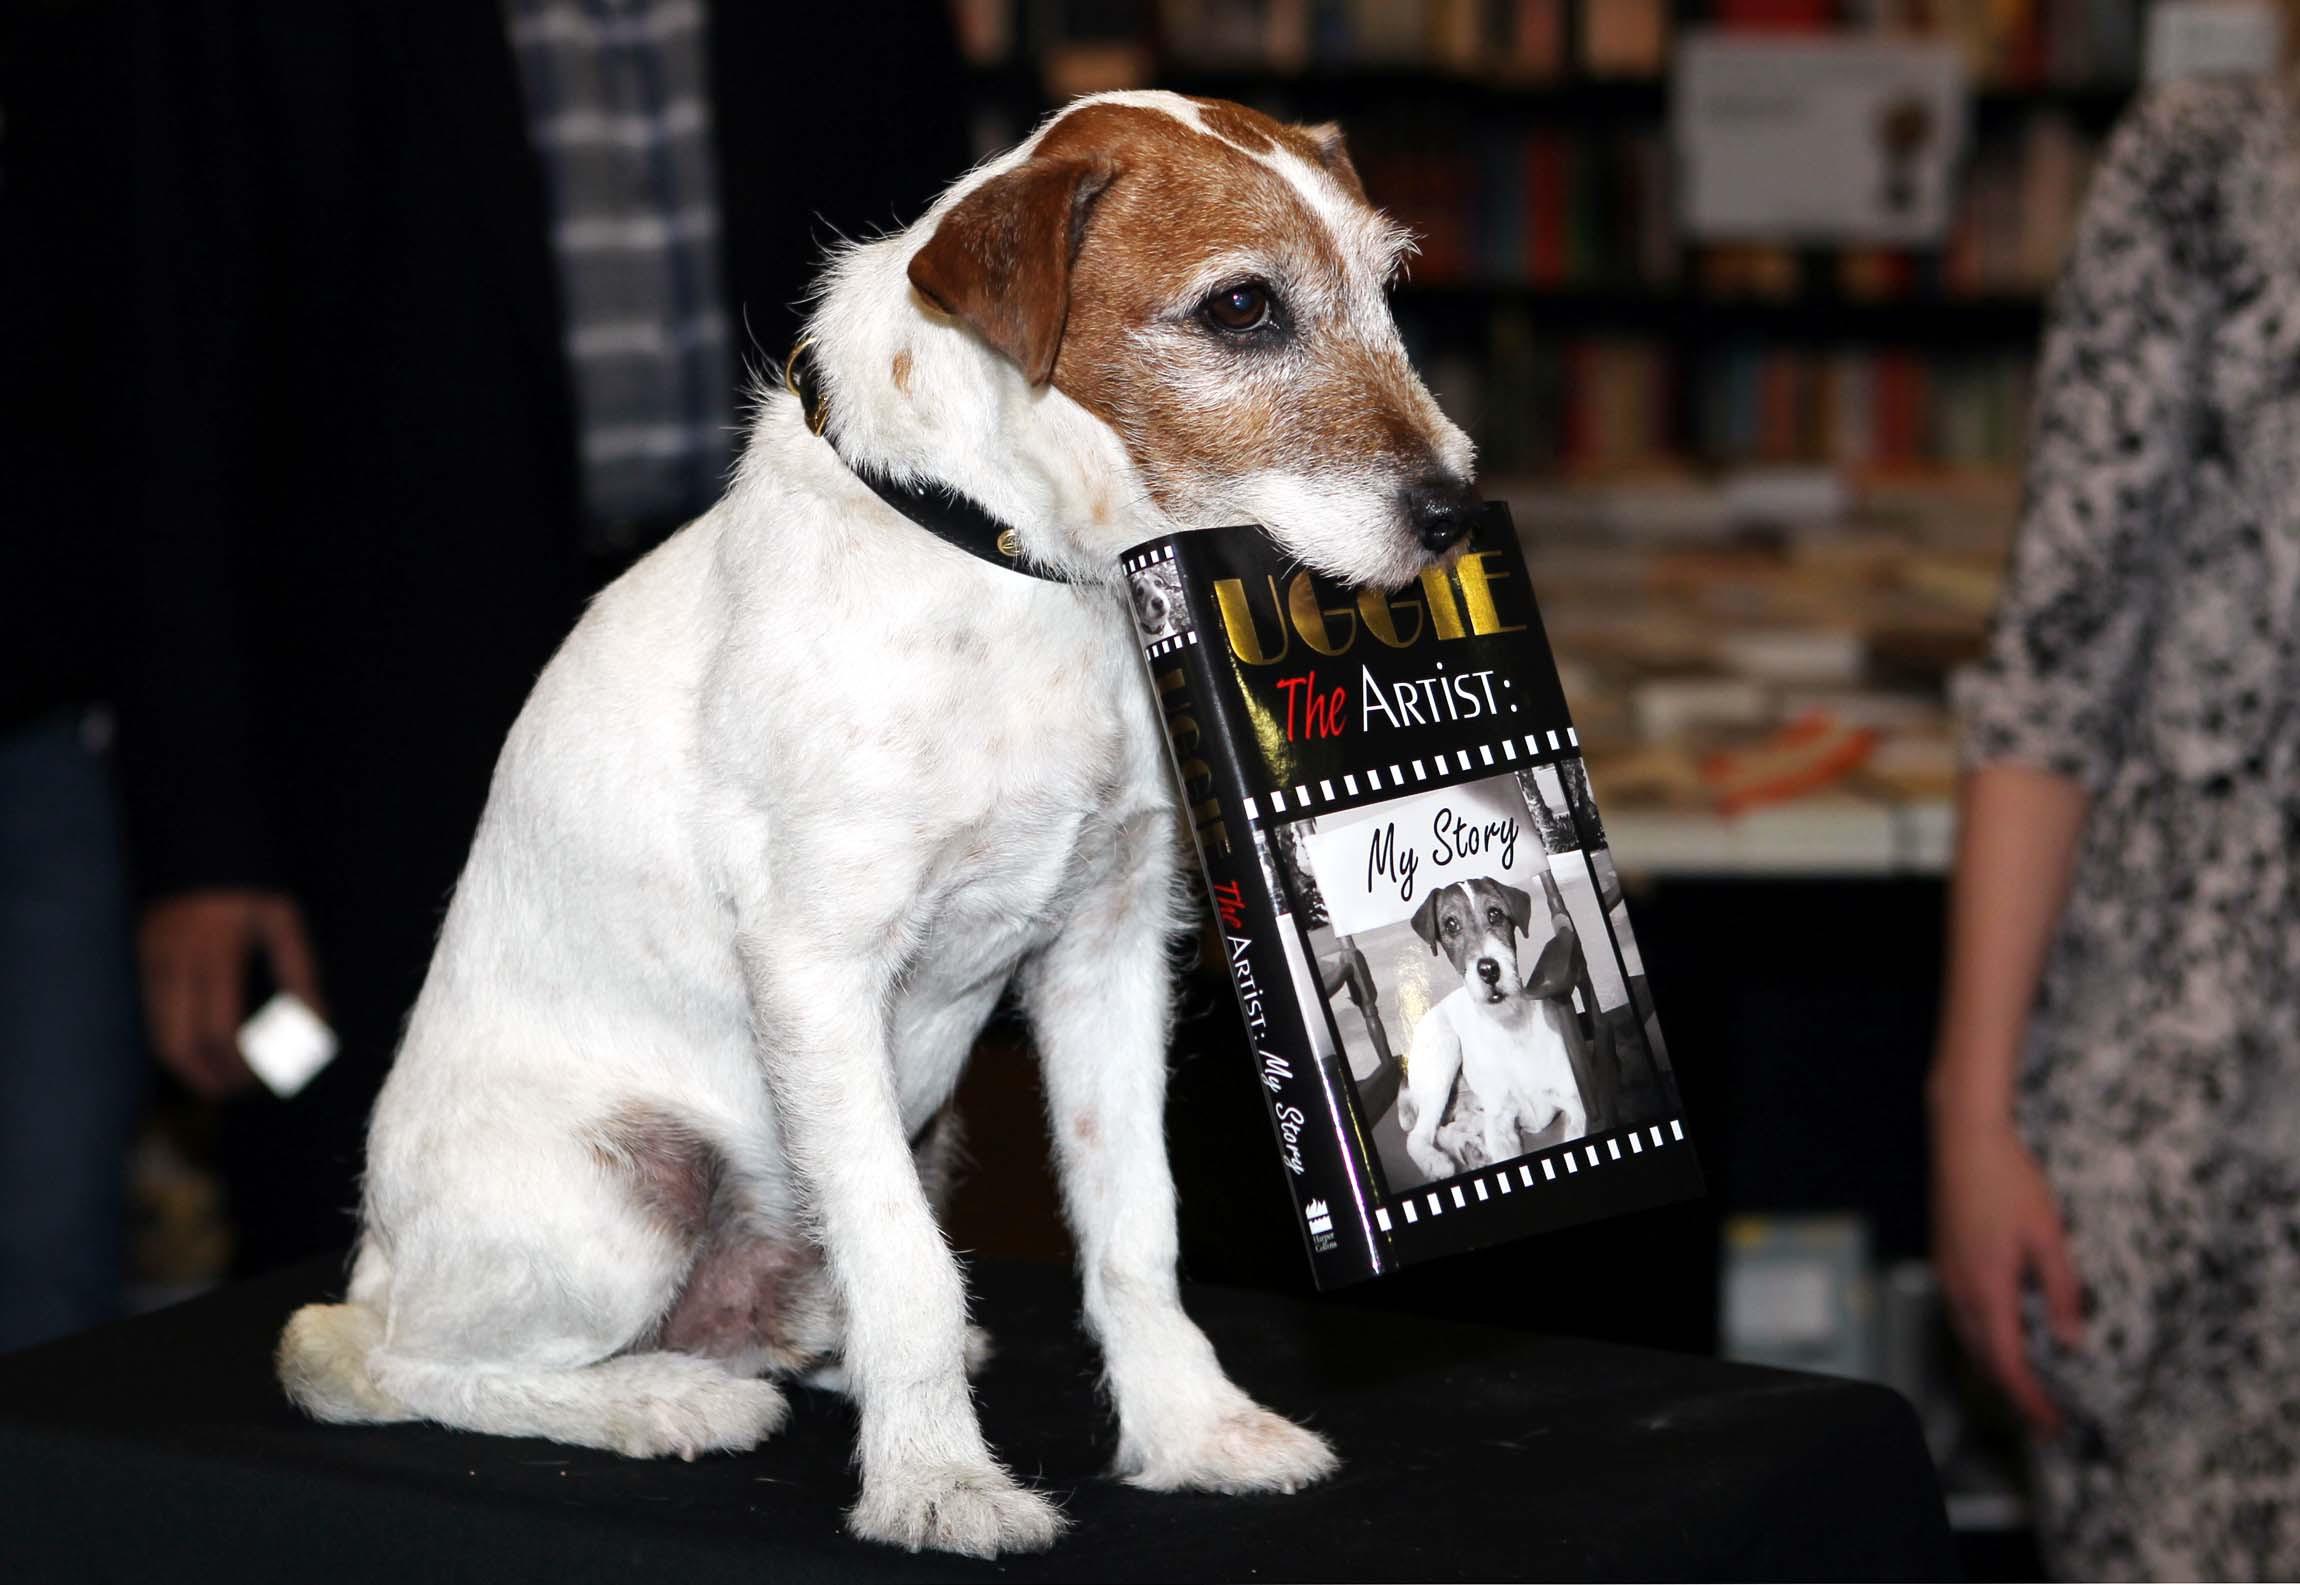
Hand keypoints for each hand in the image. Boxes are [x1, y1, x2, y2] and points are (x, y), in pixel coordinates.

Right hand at [138, 890, 324, 1096]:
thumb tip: (316, 1025)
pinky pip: (152, 1019)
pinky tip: (203, 1049)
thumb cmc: (249, 886)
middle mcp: (175, 962)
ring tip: (224, 1078)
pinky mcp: (140, 963)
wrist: (194, 843)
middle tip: (240, 1090)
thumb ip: (299, 974)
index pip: (220, 1030)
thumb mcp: (283, 922)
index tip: (264, 1076)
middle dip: (208, 1079)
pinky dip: (174, 1044)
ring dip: (188, 1068)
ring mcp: (150, 963)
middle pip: (178, 1045)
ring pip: (157, 1037)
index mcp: (215, 952)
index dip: (240, 1064)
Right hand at [1931, 1113, 2083, 1434]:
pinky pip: (1960, 1315)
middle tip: (2044, 1416)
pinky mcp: (1944, 1258)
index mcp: (1988, 1287)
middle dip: (2013, 1392)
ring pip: (1968, 1338)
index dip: (2029, 1398)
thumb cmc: (2009, 1180)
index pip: (2007, 1362)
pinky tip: (2000, 1334)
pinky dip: (1982, 1339)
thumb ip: (2062, 1291)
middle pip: (1983, 1359)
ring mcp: (1947, 1273)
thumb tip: (2071, 1340)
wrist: (1963, 1138)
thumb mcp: (2049, 1236)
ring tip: (2025, 1383)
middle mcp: (1960, 1288)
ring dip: (1995, 1367)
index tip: (2050, 1423)